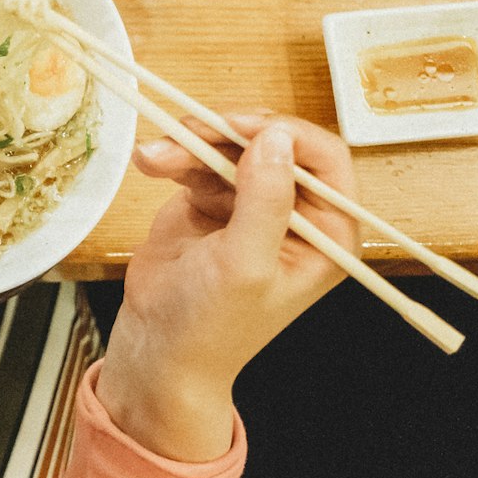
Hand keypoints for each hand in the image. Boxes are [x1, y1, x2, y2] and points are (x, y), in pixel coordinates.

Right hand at [97, 113, 357, 462]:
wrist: (158, 350)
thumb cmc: (212, 327)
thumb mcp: (244, 265)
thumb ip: (265, 200)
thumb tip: (275, 138)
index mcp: (326, 234)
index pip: (325, 161)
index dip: (286, 135)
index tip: (242, 127)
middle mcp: (295, 215)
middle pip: (273, 145)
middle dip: (229, 134)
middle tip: (191, 132)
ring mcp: (250, 205)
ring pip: (230, 147)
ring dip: (192, 144)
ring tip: (156, 156)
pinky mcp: (210, 202)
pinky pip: (198, 160)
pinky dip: (174, 156)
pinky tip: (151, 163)